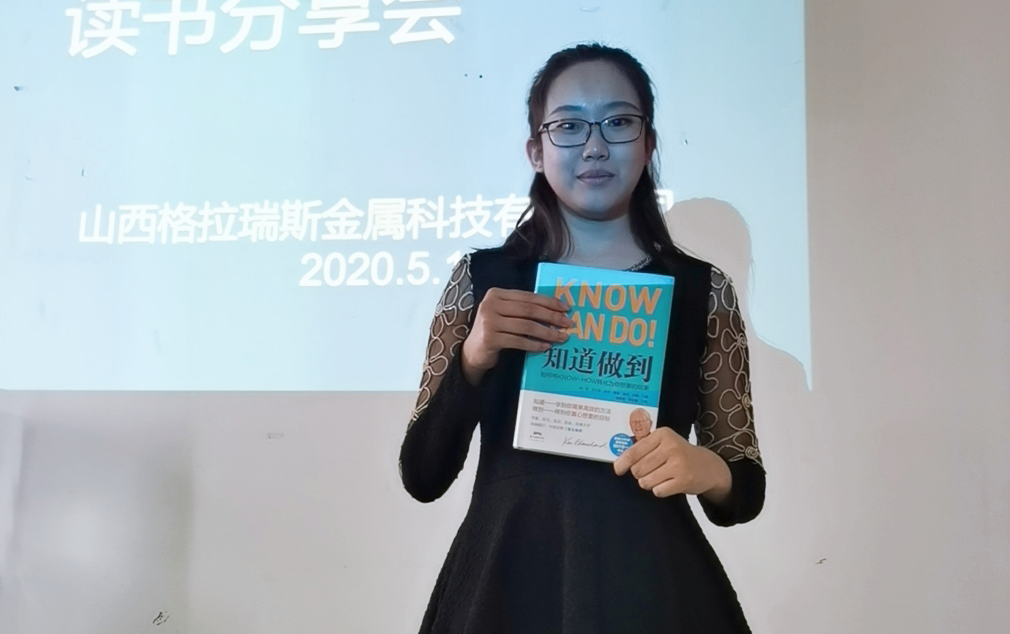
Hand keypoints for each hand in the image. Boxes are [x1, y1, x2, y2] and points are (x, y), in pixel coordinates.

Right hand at [460, 288, 572, 384]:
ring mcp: (488, 321)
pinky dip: (534, 344)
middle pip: (528, 309)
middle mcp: (491, 304)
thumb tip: (556, 311)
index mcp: (496, 294)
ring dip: (547, 332)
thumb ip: (523, 309)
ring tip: (561, 337)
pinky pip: (518, 341)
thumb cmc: (495, 330)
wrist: (473, 351)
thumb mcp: (505, 314)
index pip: (528, 296)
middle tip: (568, 323)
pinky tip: (545, 347)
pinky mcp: (490, 338)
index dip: (548, 302)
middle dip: (551, 316)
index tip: (566, 308)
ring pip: (526, 326)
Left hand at [612, 427, 731, 500]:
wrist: (709, 467)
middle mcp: (670, 447)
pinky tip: (670, 483)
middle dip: (640, 474)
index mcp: (662, 434)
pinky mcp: (683, 480)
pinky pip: (658, 491)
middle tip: (651, 471)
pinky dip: (660, 490)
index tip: (618, 469)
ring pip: (645, 481)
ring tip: (661, 477)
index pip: (634, 451)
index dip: (622, 463)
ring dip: (649, 483)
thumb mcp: (664, 442)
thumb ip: (642, 446)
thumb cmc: (680, 454)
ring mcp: (678, 464)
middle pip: (637, 469)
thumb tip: (618, 459)